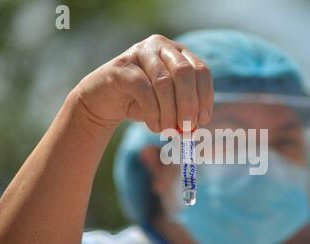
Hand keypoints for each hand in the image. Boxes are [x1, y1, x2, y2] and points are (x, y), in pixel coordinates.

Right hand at [73, 34, 213, 131]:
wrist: (104, 103)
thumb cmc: (142, 103)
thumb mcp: (169, 106)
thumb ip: (184, 110)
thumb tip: (196, 123)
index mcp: (178, 53)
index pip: (201, 71)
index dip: (205, 96)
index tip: (203, 120)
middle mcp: (161, 47)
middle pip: (185, 73)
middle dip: (189, 103)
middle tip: (187, 127)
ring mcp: (140, 52)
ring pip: (164, 82)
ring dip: (169, 112)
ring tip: (169, 130)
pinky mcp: (122, 66)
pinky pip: (144, 90)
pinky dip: (153, 112)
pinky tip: (154, 126)